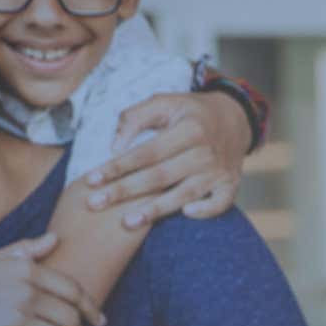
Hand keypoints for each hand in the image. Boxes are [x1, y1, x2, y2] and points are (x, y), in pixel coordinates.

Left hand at [79, 92, 245, 228]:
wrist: (234, 119)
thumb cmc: (190, 113)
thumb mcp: (164, 102)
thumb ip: (135, 118)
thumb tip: (114, 147)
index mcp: (189, 128)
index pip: (147, 152)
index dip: (118, 166)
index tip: (91, 179)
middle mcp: (205, 151)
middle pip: (160, 176)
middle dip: (125, 191)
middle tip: (95, 204)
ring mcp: (219, 171)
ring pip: (183, 193)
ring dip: (155, 209)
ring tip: (126, 222)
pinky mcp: (229, 185)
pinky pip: (219, 204)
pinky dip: (204, 210)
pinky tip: (184, 214)